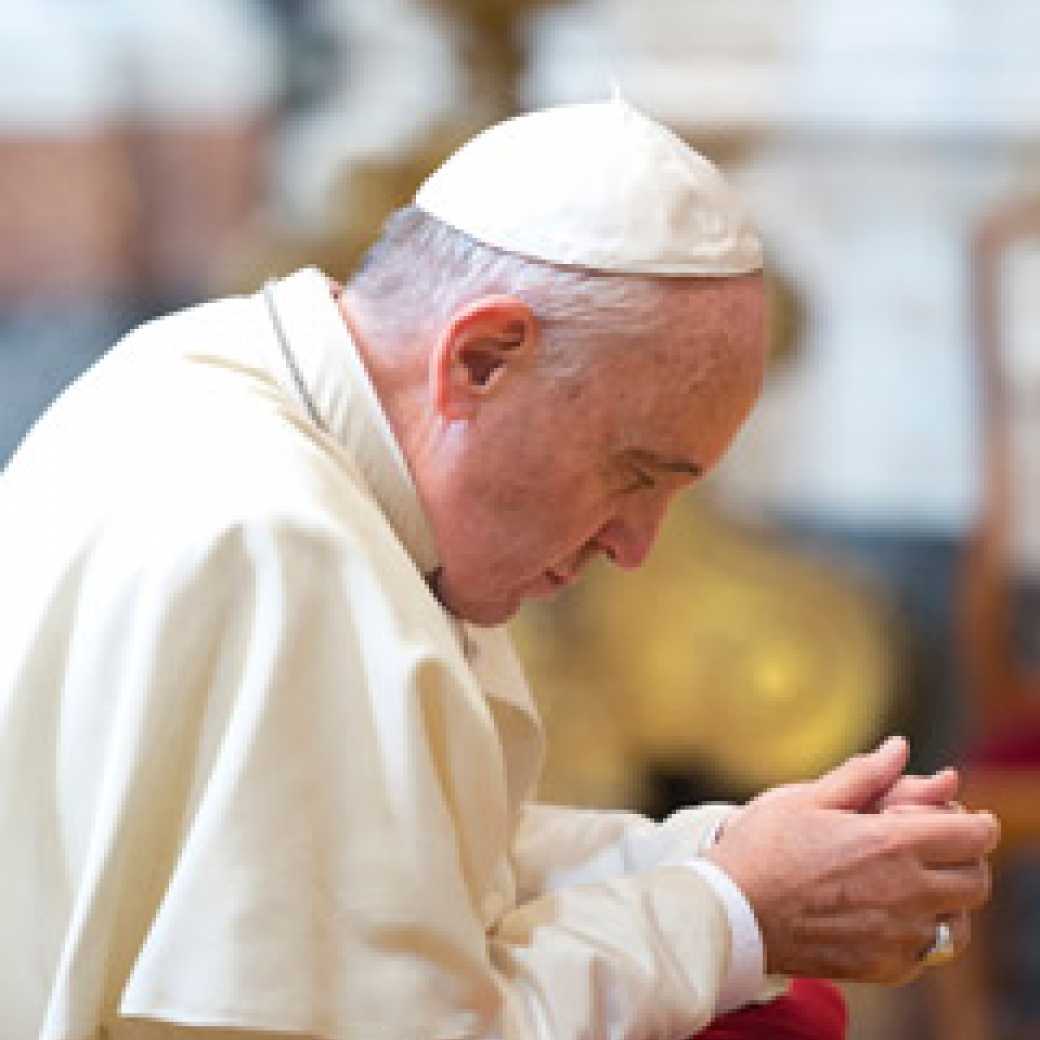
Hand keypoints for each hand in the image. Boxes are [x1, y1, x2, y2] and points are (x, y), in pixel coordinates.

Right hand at [705, 738, 998, 983]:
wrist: (733, 912)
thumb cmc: (763, 848)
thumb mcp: (807, 798)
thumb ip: (863, 775)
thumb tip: (899, 747)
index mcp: (891, 843)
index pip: (973, 835)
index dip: (974, 822)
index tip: (958, 817)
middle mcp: (906, 893)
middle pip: (976, 880)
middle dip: (963, 859)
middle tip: (930, 848)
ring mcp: (898, 937)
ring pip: (958, 923)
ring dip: (946, 900)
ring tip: (908, 884)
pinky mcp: (884, 967)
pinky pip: (928, 953)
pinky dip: (920, 934)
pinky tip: (886, 914)